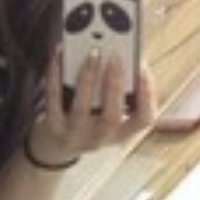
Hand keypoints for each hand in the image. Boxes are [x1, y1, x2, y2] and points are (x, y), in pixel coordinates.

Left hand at [29, 46, 157, 166]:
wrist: (56, 146)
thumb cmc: (91, 119)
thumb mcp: (108, 112)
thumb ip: (120, 90)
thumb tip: (121, 53)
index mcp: (122, 132)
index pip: (144, 120)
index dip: (147, 96)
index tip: (144, 69)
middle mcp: (100, 138)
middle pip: (111, 118)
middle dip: (114, 85)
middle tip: (115, 56)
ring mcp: (74, 135)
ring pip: (81, 110)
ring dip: (88, 78)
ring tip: (92, 53)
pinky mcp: (52, 127)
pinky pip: (54, 100)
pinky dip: (56, 76)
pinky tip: (60, 55)